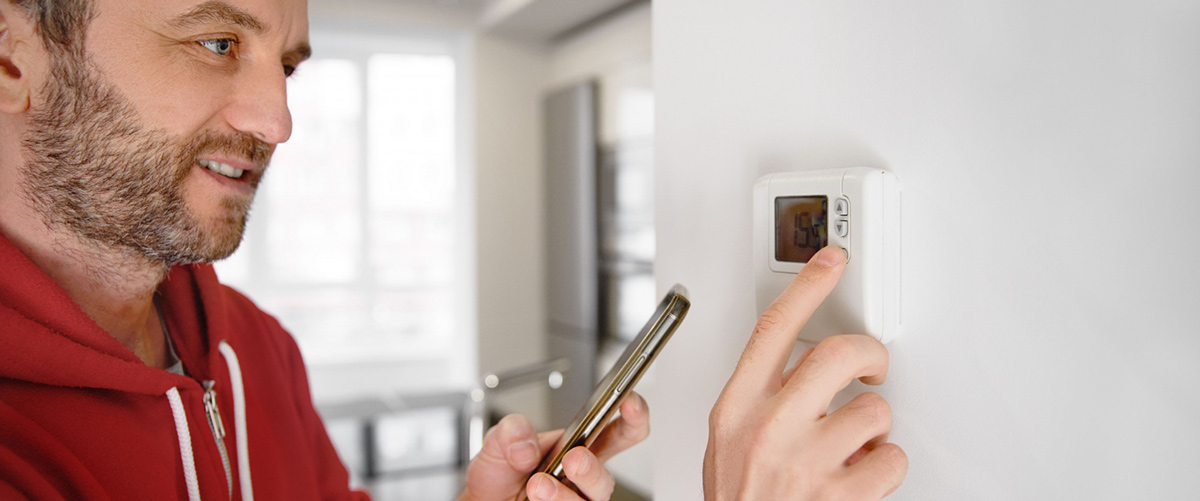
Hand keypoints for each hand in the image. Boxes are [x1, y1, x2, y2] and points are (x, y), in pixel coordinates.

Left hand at [458, 392, 650, 500]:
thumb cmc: (501, 475)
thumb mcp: (497, 442)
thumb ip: (510, 432)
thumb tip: (525, 443)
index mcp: (578, 447)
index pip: (617, 431)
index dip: (633, 416)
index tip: (628, 403)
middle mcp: (581, 479)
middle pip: (606, 478)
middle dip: (592, 470)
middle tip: (574, 459)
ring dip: (563, 495)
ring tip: (539, 485)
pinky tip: (535, 499)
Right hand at [703, 246, 907, 499]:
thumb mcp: (726, 443)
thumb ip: (757, 401)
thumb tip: (800, 366)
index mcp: (736, 408)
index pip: (773, 328)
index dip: (807, 285)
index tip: (832, 259)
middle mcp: (768, 428)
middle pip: (837, 353)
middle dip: (868, 356)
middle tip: (872, 369)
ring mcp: (803, 462)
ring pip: (874, 410)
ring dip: (876, 429)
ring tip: (854, 447)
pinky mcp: (838, 496)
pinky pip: (891, 458)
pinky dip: (886, 467)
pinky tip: (862, 476)